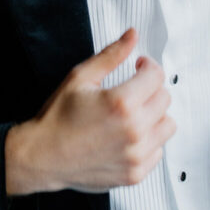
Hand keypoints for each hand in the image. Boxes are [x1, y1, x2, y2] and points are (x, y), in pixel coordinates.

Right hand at [5, 29, 175, 194]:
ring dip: (154, 115)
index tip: (138, 67)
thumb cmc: (57, 118)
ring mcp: (136, 155)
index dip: (147, 66)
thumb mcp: (80, 77)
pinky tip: (128, 136)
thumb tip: (132, 36)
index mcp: (122, 103)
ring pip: (168, 125)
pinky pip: (158, 151)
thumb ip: (111, 55)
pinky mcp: (134, 174)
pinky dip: (148, 142)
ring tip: (133, 115)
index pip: (156, 76)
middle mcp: (133, 130)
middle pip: (165, 99)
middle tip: (132, 91)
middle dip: (150, 89)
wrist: (42, 157)